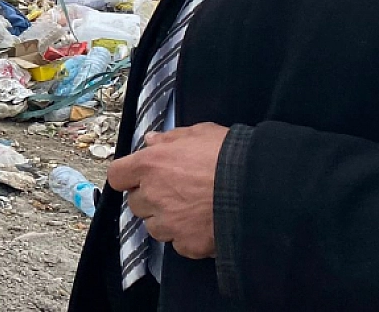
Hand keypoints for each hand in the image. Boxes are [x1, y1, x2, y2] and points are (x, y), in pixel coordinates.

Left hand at [108, 122, 228, 259]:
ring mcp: (170, 223)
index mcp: (150, 165)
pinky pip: (178, 244)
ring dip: (166, 220)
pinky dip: (187, 237)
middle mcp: (153, 195)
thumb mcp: (200, 134)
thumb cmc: (229, 154)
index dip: (127, 177)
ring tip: (192, 210)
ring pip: (154, 226)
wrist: (261, 187)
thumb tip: (152, 141)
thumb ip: (171, 139)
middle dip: (150, 199)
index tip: (139, 177)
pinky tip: (205, 225)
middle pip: (136, 203)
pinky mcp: (188, 244)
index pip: (117, 176)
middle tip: (175, 192)